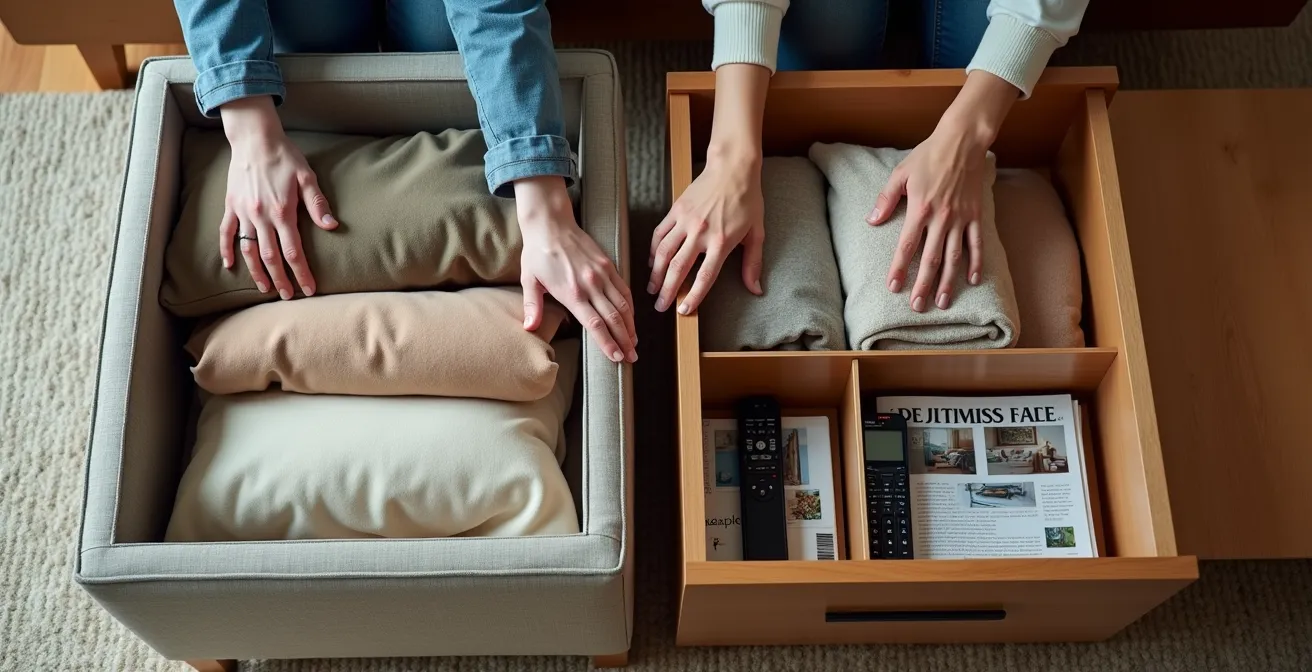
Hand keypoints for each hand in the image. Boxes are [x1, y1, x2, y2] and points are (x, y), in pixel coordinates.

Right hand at [219, 96, 336, 298]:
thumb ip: (317, 203)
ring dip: (256, 271)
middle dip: (280, 279)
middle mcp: (260, 217)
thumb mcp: (307, 177)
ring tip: (265, 288)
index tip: (308, 289)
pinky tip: (229, 265)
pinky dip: (227, 249)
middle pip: (270, 257)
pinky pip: (226, 232)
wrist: (254, 138)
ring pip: (248, 249)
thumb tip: (331, 226)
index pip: (293, 252)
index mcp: (282, 212)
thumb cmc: (284, 156)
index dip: (301, 273)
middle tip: (288, 296)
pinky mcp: (231, 206)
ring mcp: (243, 212)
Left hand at [516, 176, 636, 363]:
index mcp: (572, 293)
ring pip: (623, 305)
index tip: (616, 357)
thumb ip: (532, 306)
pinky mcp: (608, 265)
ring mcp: (602, 275)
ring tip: (635, 343)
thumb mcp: (529, 280)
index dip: (607, 343)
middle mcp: (590, 285)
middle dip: (624, 341)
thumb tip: (530, 328)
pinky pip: (624, 289)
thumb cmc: (538, 253)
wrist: (551, 223)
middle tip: (631, 357)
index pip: (595, 324)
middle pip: (613, 319)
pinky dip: (630, 306)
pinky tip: (631, 318)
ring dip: (630, 326)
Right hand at [649, 155, 763, 314]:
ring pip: (663, 253)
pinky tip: (651, 262)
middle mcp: (701, 233)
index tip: (683, 311)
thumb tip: (755, 289)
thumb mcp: (757, 233)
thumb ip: (753, 263)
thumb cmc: (748, 200)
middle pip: (678, 269)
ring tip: (651, 288)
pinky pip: (660, 234)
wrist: (733, 168)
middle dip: (667, 291)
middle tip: (660, 306)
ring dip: (655, 274)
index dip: (693, 297)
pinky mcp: (676, 210)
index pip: (704, 277)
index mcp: (721, 242)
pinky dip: (653, 250)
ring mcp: (686, 221)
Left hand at [868, 71, 1018, 311]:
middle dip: (924, 285)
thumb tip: (872, 221)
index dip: (899, 268)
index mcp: (919, 209)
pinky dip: (976, 262)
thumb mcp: (900, 174)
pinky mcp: (976, 215)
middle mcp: (941, 218)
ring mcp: (961, 218)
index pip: (907, 246)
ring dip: (948, 281)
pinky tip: (973, 279)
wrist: (962, 141)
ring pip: (954, 256)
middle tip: (918, 306)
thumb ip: (885, 199)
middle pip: (931, 259)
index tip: (894, 287)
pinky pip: (977, 243)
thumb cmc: (928, 156)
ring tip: (943, 302)